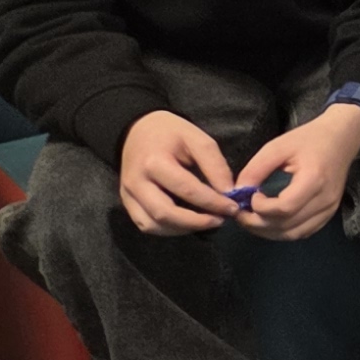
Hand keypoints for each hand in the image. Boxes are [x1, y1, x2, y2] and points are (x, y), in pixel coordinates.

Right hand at [115, 108, 242, 234]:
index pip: (187, 190)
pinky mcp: (126, 202)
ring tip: (206, 222)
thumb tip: (228, 193)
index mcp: (154, 162)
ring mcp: (128, 195)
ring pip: (153, 225)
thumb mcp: (197, 139)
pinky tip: (187, 223)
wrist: (137, 130)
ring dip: (182, 229)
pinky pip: (145, 224)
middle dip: (197, 222)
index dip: (213, 202)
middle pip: (165, 213)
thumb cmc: (170, 133)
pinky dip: (168, 229)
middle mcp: (136, 182)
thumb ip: (214, 165)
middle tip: (221, 220)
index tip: (234, 208)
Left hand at [225, 102, 359, 241]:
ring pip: (293, 234)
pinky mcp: (329, 214)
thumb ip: (256, 169)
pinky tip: (271, 221)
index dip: (261, 208)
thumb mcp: (278, 147)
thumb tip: (238, 192)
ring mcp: (329, 209)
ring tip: (252, 219)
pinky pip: (302, 232)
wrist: (342, 138)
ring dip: (268, 232)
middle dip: (257, 224)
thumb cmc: (309, 139)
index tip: (250, 196)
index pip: (284, 208)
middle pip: (286, 226)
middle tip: (240, 213)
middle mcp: (324, 200)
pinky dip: (283, 231)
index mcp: (314, 179)